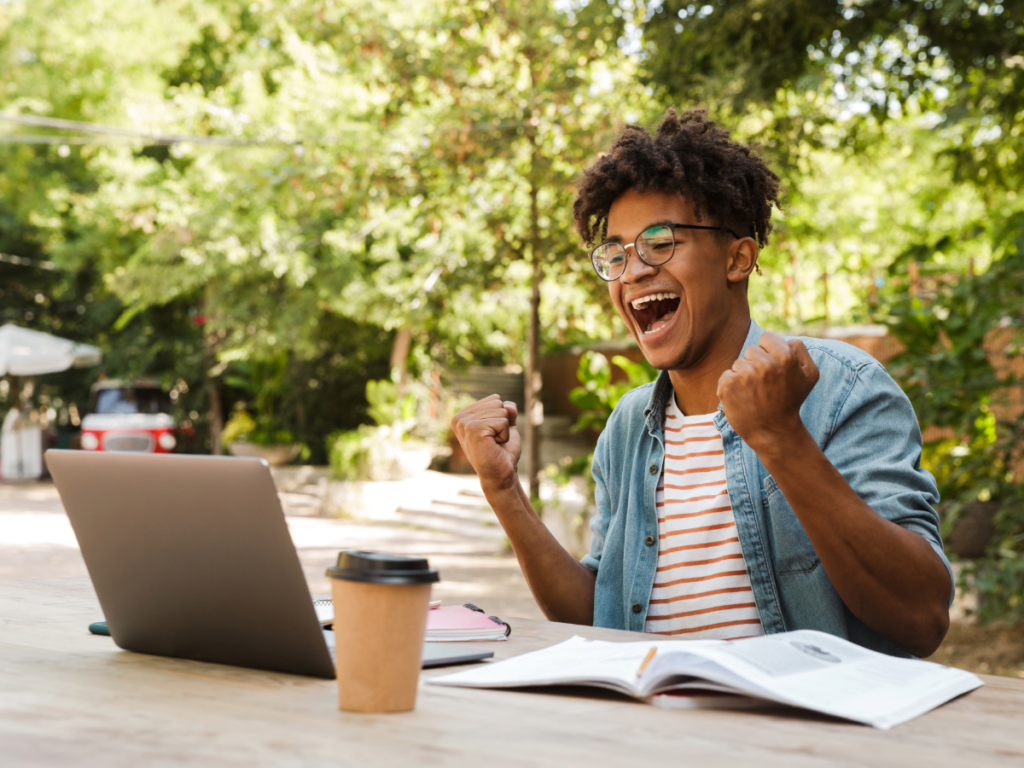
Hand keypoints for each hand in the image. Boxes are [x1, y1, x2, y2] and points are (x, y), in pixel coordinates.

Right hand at [450, 395, 520, 492]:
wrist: (501, 475)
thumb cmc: (502, 452)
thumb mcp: (506, 425)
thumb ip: (508, 410)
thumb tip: (508, 406)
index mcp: (463, 415)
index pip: (494, 398)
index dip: (502, 417)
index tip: (493, 434)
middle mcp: (459, 418)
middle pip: (497, 402)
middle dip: (503, 422)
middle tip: (495, 440)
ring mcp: (464, 423)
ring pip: (501, 410)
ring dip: (503, 429)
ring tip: (494, 443)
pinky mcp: (472, 429)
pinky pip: (502, 421)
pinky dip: (504, 434)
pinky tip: (494, 445)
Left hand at [716, 332, 819, 455]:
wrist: (773, 431)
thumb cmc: (791, 401)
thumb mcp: (810, 375)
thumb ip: (800, 350)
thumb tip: (785, 338)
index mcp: (784, 356)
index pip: (766, 337)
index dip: (769, 351)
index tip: (773, 368)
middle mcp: (764, 364)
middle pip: (751, 350)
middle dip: (756, 364)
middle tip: (765, 385)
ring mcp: (744, 374)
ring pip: (738, 363)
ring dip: (744, 376)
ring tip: (755, 393)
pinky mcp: (728, 385)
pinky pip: (726, 375)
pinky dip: (731, 386)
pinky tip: (742, 399)